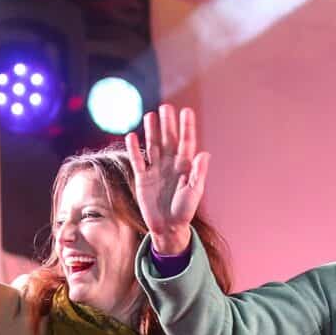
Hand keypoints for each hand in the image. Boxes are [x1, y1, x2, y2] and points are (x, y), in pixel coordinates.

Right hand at [124, 104, 210, 257]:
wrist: (168, 228)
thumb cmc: (184, 211)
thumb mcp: (194, 192)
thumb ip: (198, 173)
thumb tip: (204, 154)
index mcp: (185, 166)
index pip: (186, 142)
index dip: (186, 127)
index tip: (186, 111)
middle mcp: (170, 164)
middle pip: (168, 139)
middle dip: (168, 124)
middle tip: (166, 107)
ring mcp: (156, 170)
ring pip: (153, 146)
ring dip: (151, 131)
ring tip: (150, 115)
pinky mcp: (143, 178)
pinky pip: (138, 160)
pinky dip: (134, 149)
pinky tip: (131, 136)